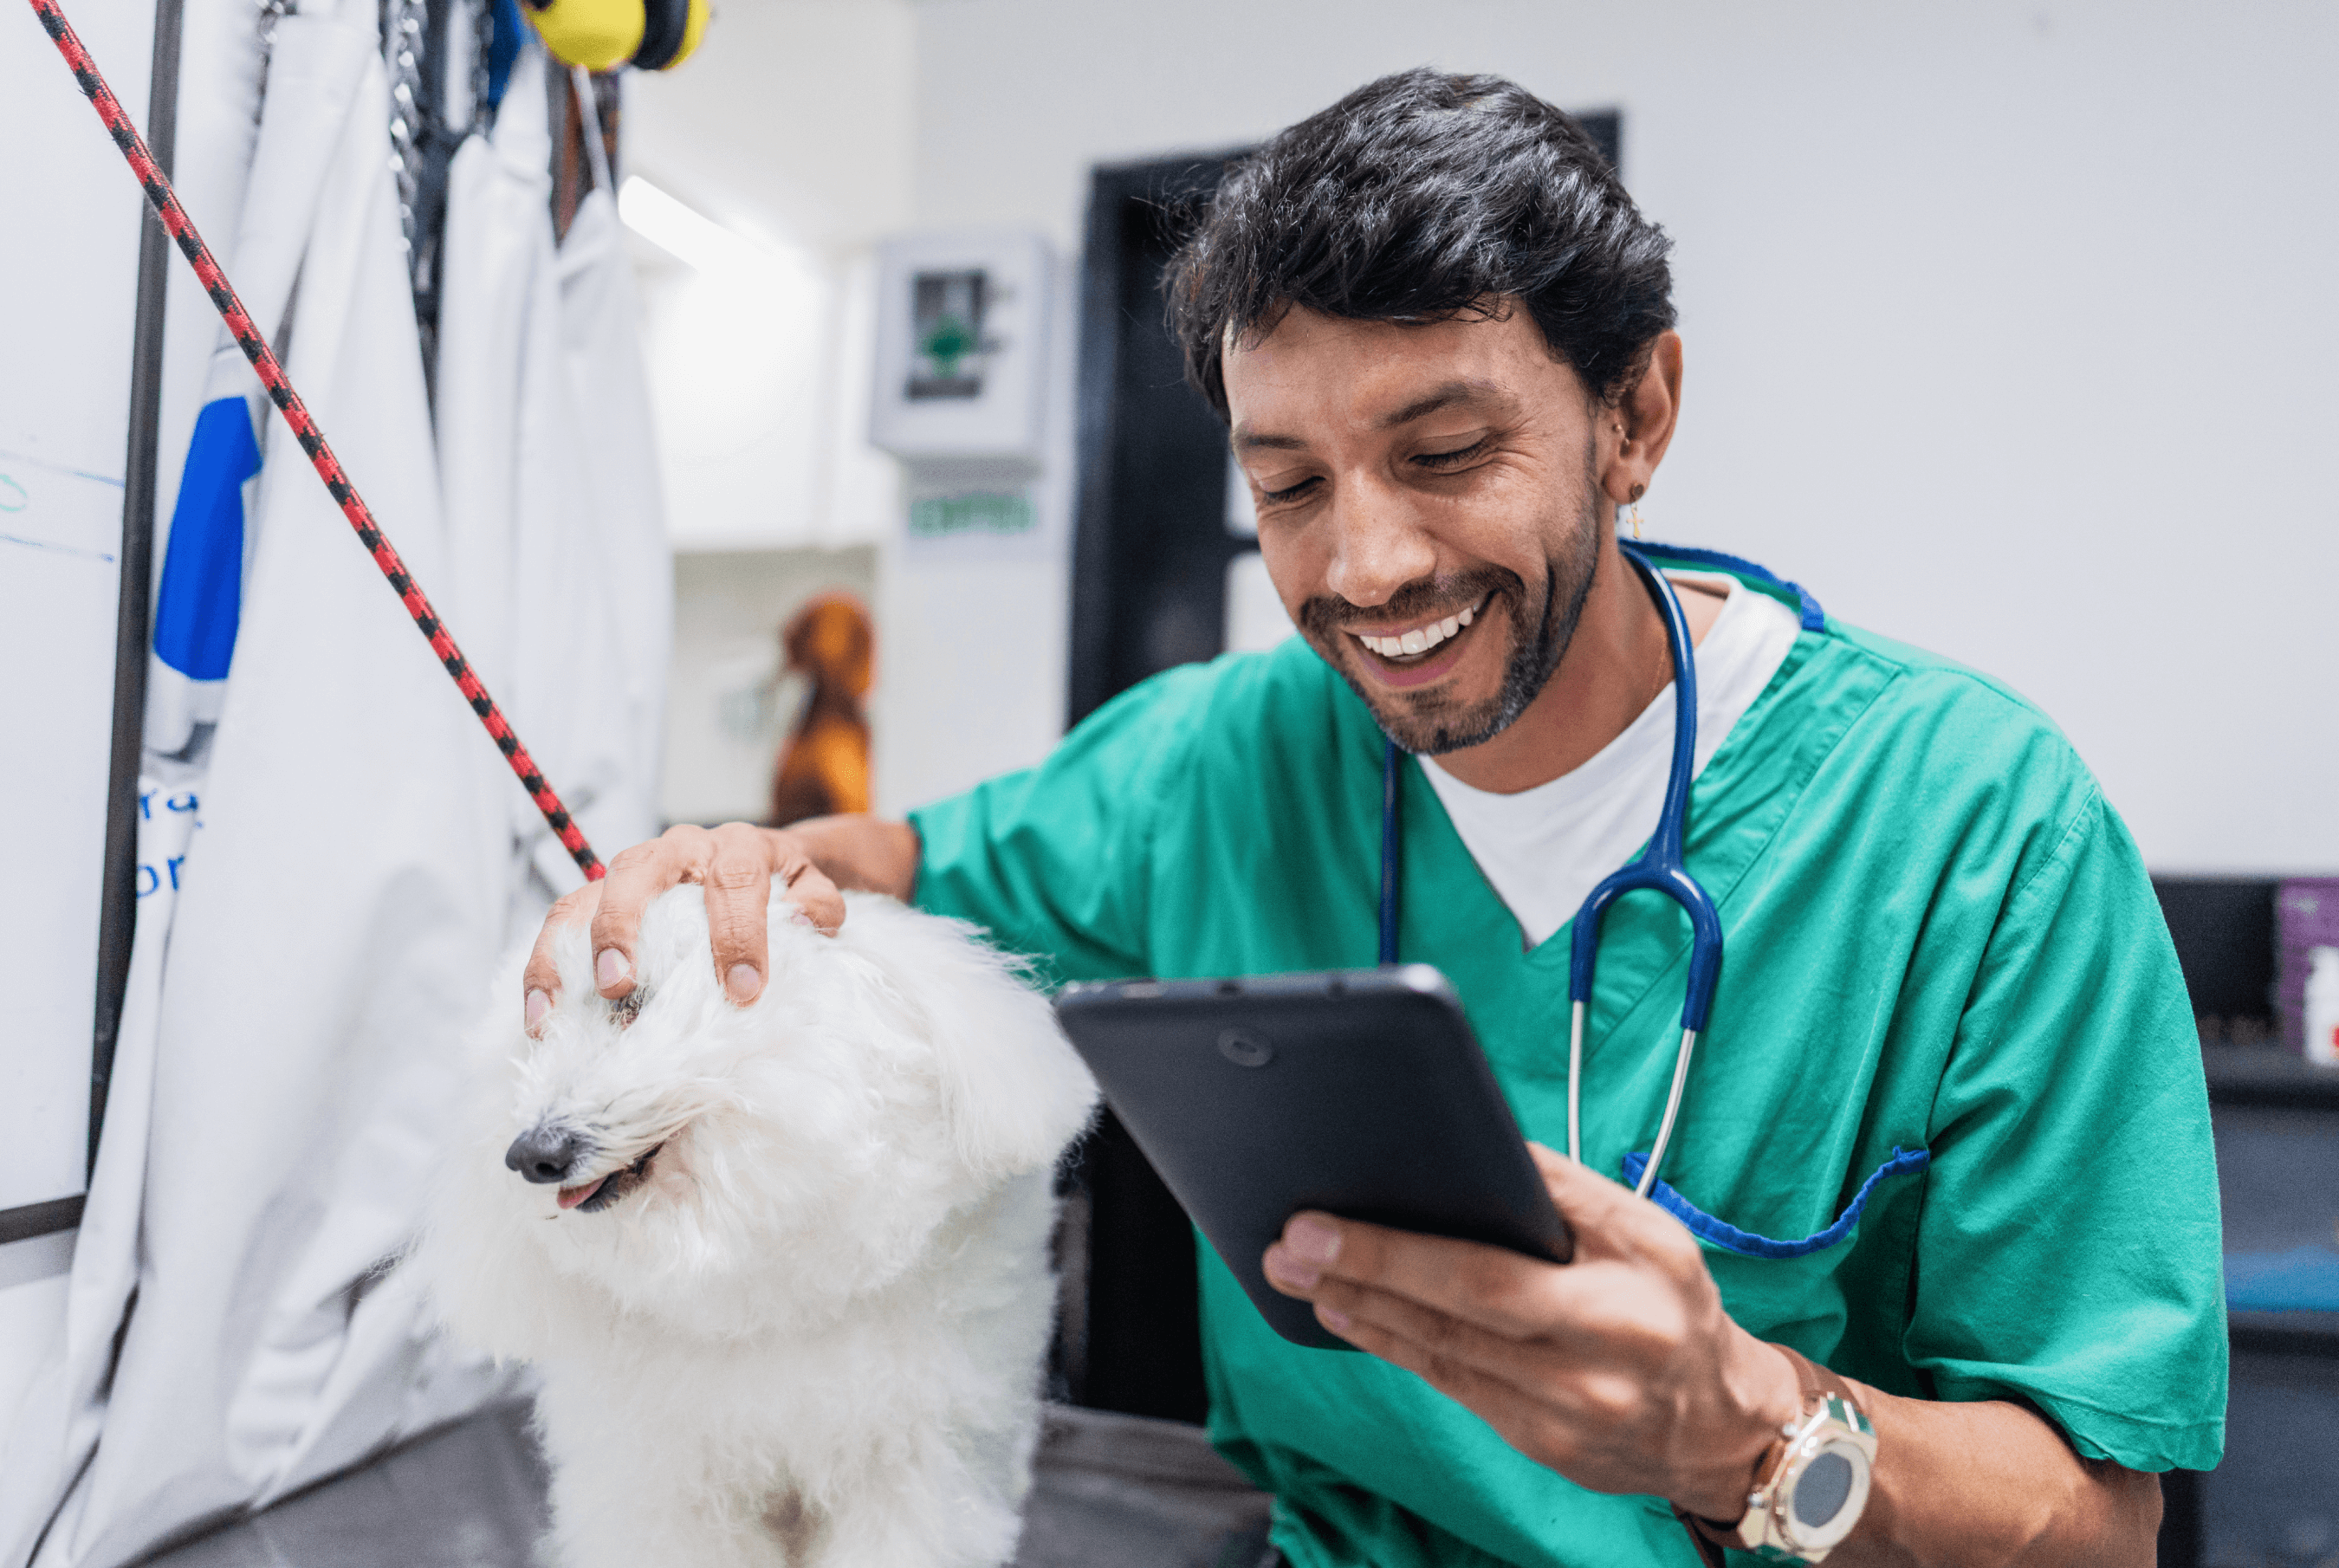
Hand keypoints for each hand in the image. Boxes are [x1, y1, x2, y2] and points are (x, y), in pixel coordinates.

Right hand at [521, 823, 844, 1032]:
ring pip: (584, 898)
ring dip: (563, 956)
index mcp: (736, 846)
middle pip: (636, 873)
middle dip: (623, 928)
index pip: (734, 881)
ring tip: (554, 1013)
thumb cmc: (786, 887)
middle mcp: (677, 849)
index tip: (742, 991)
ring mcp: (633, 872)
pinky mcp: (603, 899)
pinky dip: (545, 970)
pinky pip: (562, 925)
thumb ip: (816, 905)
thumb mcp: (814, 888)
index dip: (738, 935)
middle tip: (620, 986)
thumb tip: (799, 923)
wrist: (763, 861)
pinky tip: (540, 1018)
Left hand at [1261, 1142, 1799, 1519]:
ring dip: (1360, 1312)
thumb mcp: (1647, 1233)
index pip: (1489, 1275)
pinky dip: (1395, 1346)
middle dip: (1361, 1276)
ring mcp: (1562, 1415)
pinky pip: (1451, 1386)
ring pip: (1440, 1356)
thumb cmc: (1674, 1305)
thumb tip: (1478, 1144)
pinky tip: (1349, 1314)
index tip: (1324, 1224)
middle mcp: (1593, 1362)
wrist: (1722, 1425)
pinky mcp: (1538, 1445)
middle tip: (1286, 1246)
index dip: (1396, 1253)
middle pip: (1453, 1317)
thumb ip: (1566, 1191)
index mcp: (1625, 1295)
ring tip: (1296, 1274)